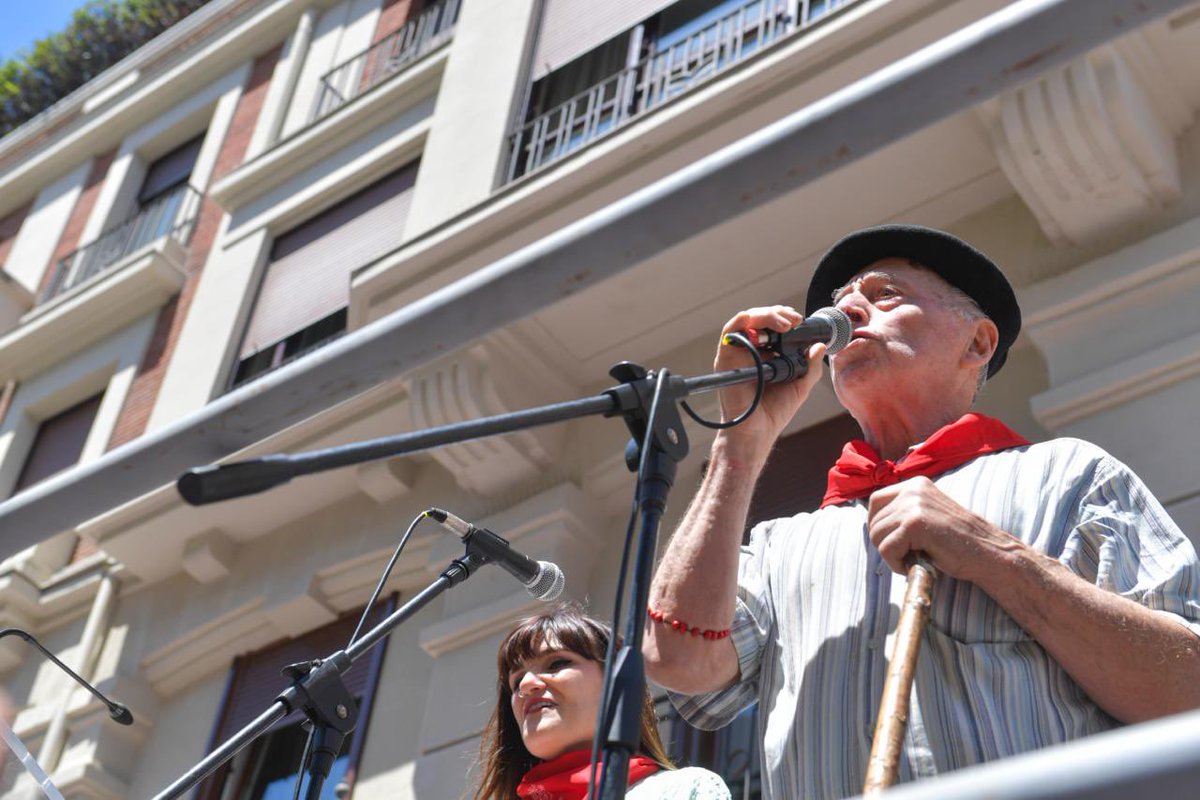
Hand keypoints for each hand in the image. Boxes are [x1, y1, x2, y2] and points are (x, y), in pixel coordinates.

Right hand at [713, 306, 825, 462]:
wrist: (757, 432)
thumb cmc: (774, 412)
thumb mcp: (800, 385)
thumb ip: (810, 366)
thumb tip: (820, 346)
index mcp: (766, 354)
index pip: (773, 326)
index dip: (786, 319)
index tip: (801, 322)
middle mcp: (751, 350)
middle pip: (761, 319)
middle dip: (778, 313)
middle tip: (795, 320)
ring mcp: (738, 353)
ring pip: (747, 320)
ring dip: (766, 315)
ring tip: (786, 323)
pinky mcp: (726, 358)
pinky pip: (730, 332)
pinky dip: (743, 321)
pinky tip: (758, 322)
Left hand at [867, 476, 1018, 582]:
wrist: (989, 553)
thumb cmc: (958, 541)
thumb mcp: (928, 514)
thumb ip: (904, 511)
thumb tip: (872, 522)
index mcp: (915, 485)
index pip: (875, 501)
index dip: (878, 525)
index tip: (893, 540)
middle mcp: (913, 490)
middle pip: (873, 521)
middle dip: (885, 543)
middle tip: (909, 554)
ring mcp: (913, 505)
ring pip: (877, 536)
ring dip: (892, 554)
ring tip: (916, 557)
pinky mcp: (914, 524)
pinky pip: (887, 549)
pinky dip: (897, 563)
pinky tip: (917, 563)